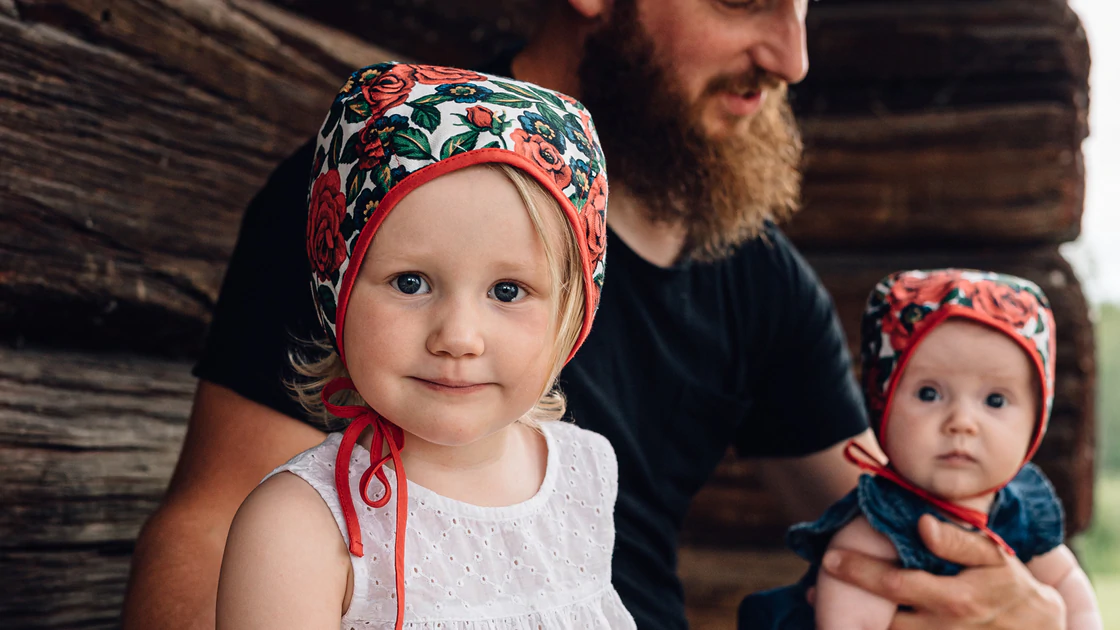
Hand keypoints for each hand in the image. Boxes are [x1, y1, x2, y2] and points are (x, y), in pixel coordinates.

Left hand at [819, 514, 1066, 628]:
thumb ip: (957, 542)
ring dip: (857, 629)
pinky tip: (858, 625)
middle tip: (814, 593)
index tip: (829, 560)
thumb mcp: (994, 556)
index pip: (896, 585)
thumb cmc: (1010, 585)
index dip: (858, 572)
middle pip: (883, 625)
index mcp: (955, 599)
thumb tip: (922, 525)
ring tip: (825, 613)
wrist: (1040, 629)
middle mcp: (945, 629)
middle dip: (845, 612)